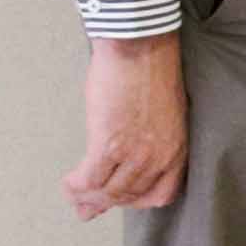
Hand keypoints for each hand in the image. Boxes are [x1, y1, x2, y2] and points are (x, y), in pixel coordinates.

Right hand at [63, 34, 187, 219]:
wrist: (141, 45)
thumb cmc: (150, 71)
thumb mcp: (157, 116)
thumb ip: (142, 147)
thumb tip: (129, 163)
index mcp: (177, 148)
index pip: (160, 195)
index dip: (136, 200)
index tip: (118, 196)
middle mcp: (160, 156)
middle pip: (130, 196)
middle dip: (105, 200)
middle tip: (85, 199)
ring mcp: (136, 152)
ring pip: (108, 191)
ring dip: (87, 194)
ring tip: (74, 188)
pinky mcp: (110, 143)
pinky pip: (90, 178)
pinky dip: (76, 184)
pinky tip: (68, 181)